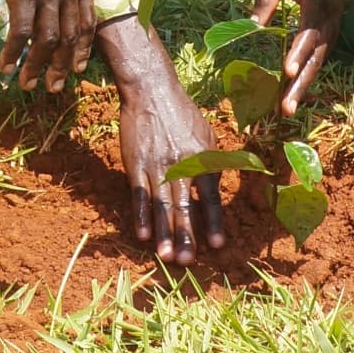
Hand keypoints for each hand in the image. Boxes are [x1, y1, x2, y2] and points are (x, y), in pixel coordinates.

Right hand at [0, 0, 91, 91]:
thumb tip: (55, 1)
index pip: (88, 22)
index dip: (81, 49)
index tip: (74, 68)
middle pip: (69, 37)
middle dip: (60, 67)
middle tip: (52, 87)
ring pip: (46, 41)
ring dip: (36, 67)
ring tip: (28, 84)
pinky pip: (20, 34)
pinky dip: (13, 54)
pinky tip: (5, 66)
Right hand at [100, 15, 228, 263]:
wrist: (151, 90)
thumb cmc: (182, 112)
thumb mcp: (206, 133)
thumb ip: (212, 161)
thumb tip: (218, 187)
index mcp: (201, 158)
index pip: (209, 197)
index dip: (212, 222)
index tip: (216, 245)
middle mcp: (180, 165)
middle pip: (183, 207)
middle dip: (186, 236)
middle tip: (187, 261)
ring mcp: (156, 166)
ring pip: (161, 206)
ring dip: (163, 233)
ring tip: (166, 256)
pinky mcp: (136, 164)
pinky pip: (139, 195)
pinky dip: (141, 216)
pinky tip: (141, 235)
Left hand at [275, 0, 353, 117]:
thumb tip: (252, 24)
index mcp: (319, 2)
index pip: (309, 31)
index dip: (298, 51)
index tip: (286, 70)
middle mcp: (330, 22)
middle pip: (315, 57)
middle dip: (300, 83)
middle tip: (286, 107)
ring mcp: (332, 32)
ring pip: (317, 64)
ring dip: (302, 88)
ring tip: (285, 109)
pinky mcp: (329, 39)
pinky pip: (317, 61)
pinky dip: (305, 79)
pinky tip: (290, 96)